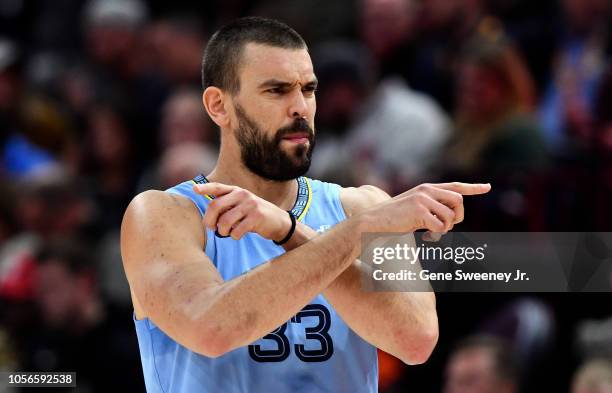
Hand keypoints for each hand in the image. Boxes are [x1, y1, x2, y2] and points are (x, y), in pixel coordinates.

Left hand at [193, 183, 290, 241]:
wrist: (278, 221)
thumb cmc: (254, 215)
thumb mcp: (241, 206)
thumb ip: (227, 207)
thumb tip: (208, 219)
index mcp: (236, 191)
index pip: (217, 187)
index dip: (205, 188)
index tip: (194, 189)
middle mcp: (242, 194)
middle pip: (215, 206)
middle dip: (209, 220)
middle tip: (211, 228)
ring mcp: (250, 205)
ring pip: (224, 221)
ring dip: (222, 231)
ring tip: (227, 233)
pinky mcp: (257, 217)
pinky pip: (236, 231)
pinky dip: (234, 236)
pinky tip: (238, 235)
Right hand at [362, 182, 490, 234]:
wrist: (373, 221)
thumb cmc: (394, 219)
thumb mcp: (414, 209)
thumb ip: (431, 208)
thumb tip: (451, 218)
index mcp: (427, 188)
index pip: (455, 186)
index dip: (473, 188)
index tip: (487, 187)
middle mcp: (427, 190)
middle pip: (458, 201)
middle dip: (457, 217)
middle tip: (445, 227)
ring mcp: (423, 199)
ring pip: (451, 216)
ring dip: (445, 228)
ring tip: (430, 233)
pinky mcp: (419, 211)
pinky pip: (440, 226)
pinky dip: (436, 235)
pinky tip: (424, 236)